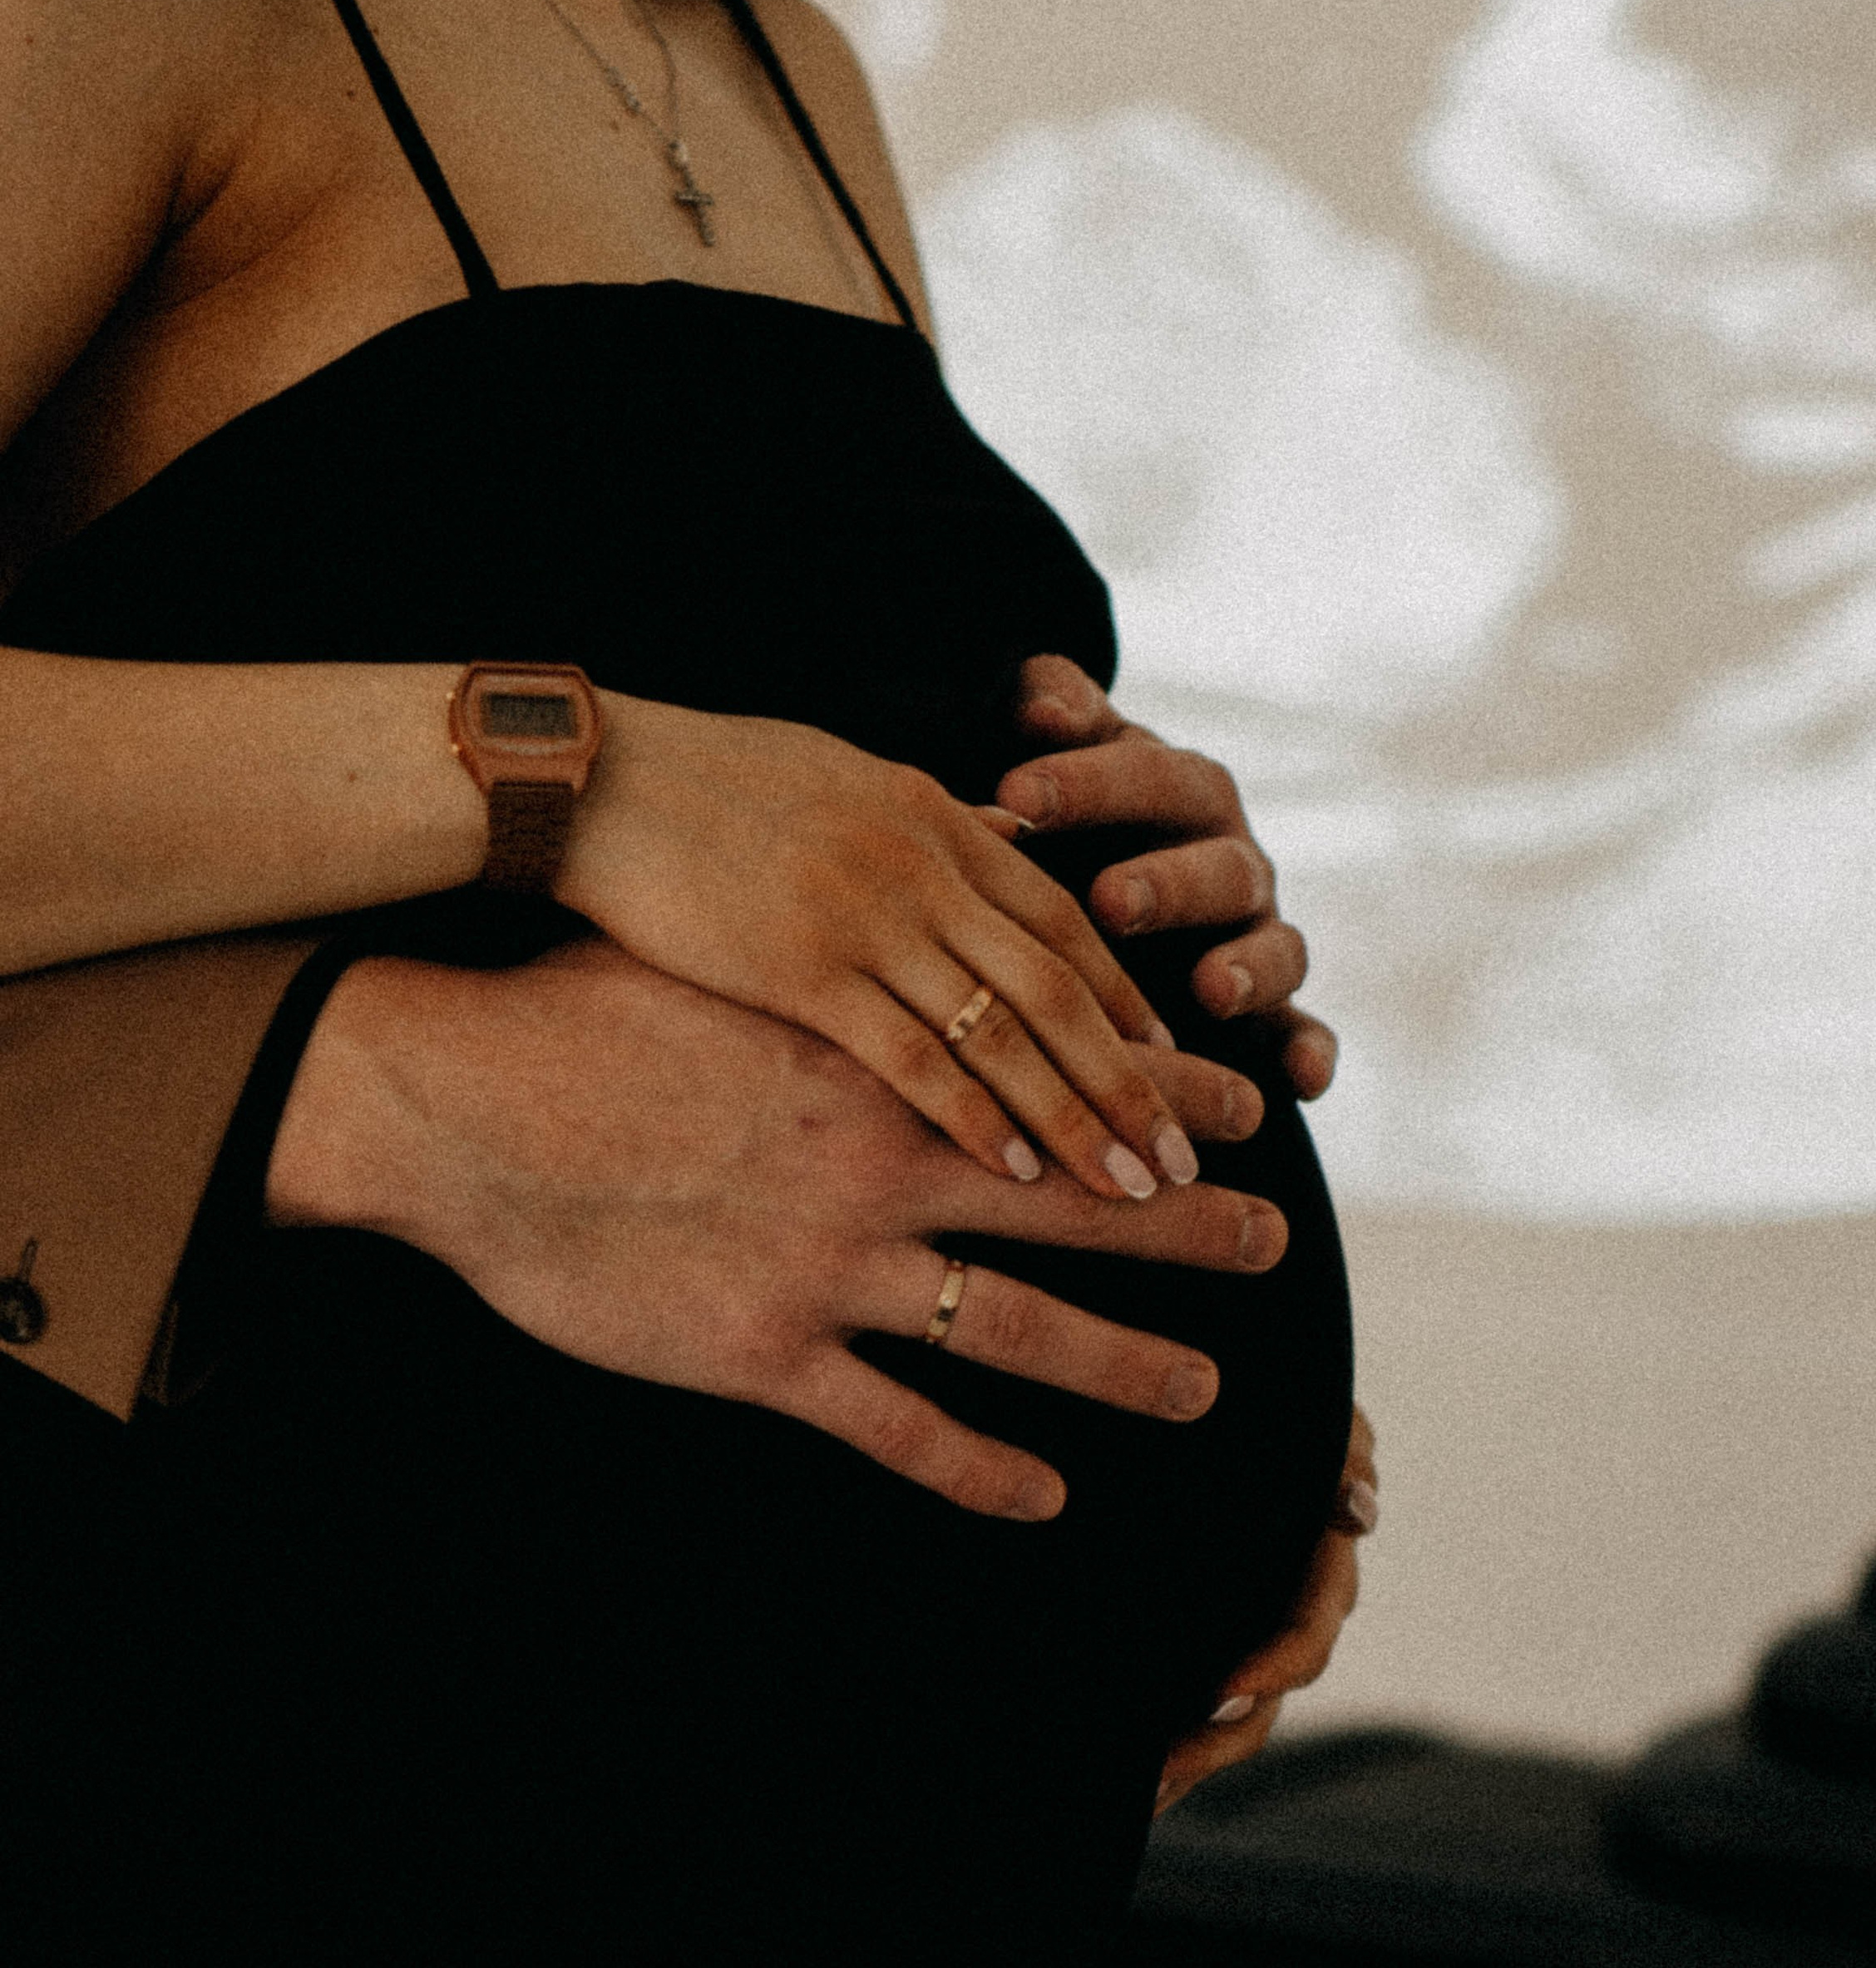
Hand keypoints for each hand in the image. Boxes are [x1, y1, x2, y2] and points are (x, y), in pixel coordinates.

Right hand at [267, 935, 1284, 1524]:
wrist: (463, 1105)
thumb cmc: (586, 1011)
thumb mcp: (734, 960)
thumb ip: (839, 956)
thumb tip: (916, 904)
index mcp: (883, 1064)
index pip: (1062, 1076)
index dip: (1162, 1093)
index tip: (1248, 1102)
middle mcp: (882, 1169)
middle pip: (1075, 1201)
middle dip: (1184, 1220)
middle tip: (1272, 1236)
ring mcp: (830, 1270)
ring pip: (1017, 1329)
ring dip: (1122, 1360)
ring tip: (1205, 1383)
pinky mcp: (763, 1354)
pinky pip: (899, 1428)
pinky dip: (981, 1469)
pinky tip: (1046, 1496)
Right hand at [559, 693, 1253, 1206]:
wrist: (588, 778)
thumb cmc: (698, 784)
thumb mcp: (841, 775)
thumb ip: (933, 818)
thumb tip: (1010, 826)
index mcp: (933, 819)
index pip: (1059, 921)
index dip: (1124, 1000)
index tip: (1176, 1067)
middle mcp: (922, 867)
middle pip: (1059, 988)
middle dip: (1134, 1081)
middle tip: (1194, 1158)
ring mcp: (869, 919)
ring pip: (1007, 1032)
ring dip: (1081, 1117)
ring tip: (1139, 1192)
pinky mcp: (804, 973)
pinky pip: (915, 1059)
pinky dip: (978, 1117)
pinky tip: (1024, 1171)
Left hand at [993, 657, 1337, 1102]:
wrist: (1109, 878)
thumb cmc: (1069, 815)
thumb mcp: (1057, 759)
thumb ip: (1051, 714)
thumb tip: (1038, 695)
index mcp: (1180, 789)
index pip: (1145, 774)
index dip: (1086, 783)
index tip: (1014, 794)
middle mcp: (1231, 859)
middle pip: (1218, 863)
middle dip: (1167, 882)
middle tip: (1107, 900)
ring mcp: (1257, 935)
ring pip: (1275, 946)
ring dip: (1250, 967)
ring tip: (1210, 990)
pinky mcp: (1272, 1011)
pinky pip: (1303, 1030)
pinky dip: (1311, 1052)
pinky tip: (1303, 1082)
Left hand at [1151, 1405, 1376, 1810]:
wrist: (1233, 1407)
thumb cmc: (1280, 1404)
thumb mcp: (1316, 1418)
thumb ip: (1343, 1452)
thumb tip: (1356, 1511)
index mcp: (1319, 1566)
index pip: (1308, 1633)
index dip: (1272, 1668)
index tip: (1221, 1691)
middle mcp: (1292, 1611)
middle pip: (1266, 1700)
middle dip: (1218, 1736)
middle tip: (1160, 1765)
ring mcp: (1252, 1632)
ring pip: (1238, 1720)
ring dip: (1194, 1758)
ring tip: (1140, 1791)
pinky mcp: (1209, 1641)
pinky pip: (1197, 1710)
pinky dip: (1174, 1750)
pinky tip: (1133, 1786)